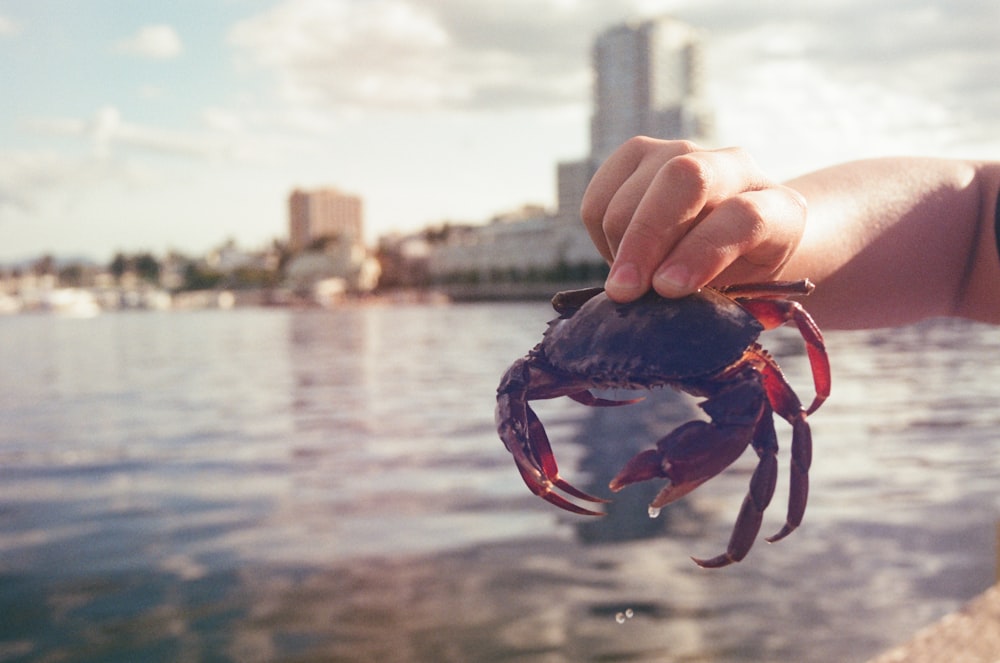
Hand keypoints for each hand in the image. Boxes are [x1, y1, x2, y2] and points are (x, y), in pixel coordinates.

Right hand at [580, 137, 808, 301]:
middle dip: (645, 240)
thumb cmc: (737, 280)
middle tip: (624, 292)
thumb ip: (711, 303)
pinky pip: (598, 199)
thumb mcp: (741, 298)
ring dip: (619, 249)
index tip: (668, 290)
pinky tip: (621, 255)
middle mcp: (734, 166)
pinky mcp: (638, 155)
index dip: (703, 252)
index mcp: (779, 209)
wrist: (732, 240)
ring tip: (634, 281)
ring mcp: (683, 152)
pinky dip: (599, 238)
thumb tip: (654, 310)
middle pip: (683, 180)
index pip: (743, 216)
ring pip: (630, 196)